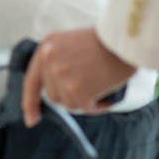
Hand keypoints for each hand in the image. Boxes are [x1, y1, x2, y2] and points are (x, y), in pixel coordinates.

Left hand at [21, 28, 136, 126]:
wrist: (128, 39)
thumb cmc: (107, 41)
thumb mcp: (73, 42)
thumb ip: (58, 61)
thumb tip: (53, 89)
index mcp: (47, 46)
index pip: (32, 80)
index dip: (30, 102)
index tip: (31, 119)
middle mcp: (49, 59)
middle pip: (53, 95)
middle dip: (70, 95)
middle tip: (91, 83)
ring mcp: (61, 75)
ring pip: (68, 103)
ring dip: (85, 100)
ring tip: (101, 84)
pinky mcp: (76, 89)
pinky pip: (85, 108)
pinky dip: (98, 105)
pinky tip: (107, 94)